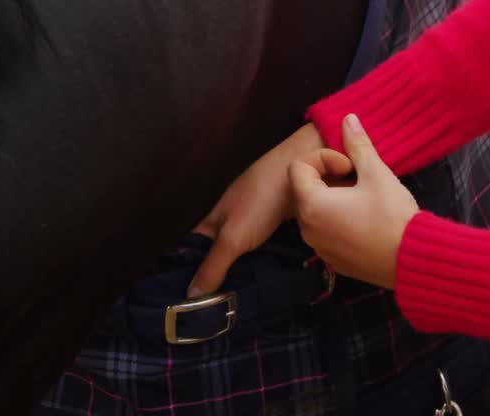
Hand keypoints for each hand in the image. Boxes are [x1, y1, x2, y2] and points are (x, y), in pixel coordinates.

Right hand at [188, 123, 345, 297]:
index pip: (191, 255)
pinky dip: (263, 269)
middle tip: (214, 320)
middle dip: (215, 285)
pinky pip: (264, 255)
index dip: (186, 278)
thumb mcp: (233, 237)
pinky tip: (265, 290)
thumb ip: (213, 266)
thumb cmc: (261, 199)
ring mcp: (253, 227)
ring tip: (238, 311)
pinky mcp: (275, 230)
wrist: (304, 170)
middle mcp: (229, 225)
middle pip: (216, 260)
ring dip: (242, 279)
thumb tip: (190, 298)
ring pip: (242, 260)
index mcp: (211, 223)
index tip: (184, 311)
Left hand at [291, 114, 418, 289]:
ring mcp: (319, 248)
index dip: (323, 159)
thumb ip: (357, 145)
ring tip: (363, 199)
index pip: (298, 168)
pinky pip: (326, 232)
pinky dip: (338, 220)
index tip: (350, 166)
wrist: (413, 260)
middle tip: (358, 179)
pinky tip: (366, 220)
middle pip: (305, 189)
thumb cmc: (393, 216)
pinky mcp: (333, 260)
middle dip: (328, 178)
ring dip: (333, 199)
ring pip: (316, 211)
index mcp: (312, 205)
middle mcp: (308, 229)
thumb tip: (347, 118)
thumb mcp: (376, 174)